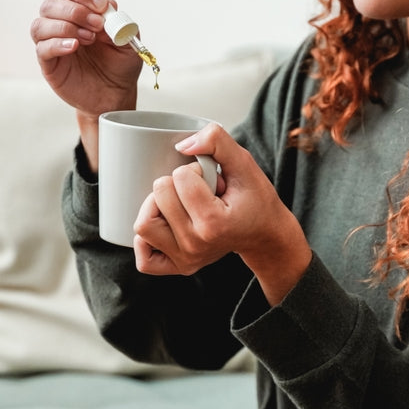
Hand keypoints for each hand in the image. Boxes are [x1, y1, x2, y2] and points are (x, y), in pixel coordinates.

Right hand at [30, 0, 142, 168]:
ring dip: (65, 26)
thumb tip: (109, 4)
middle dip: (75, 10)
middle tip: (97, 25)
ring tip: (89, 39)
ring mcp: (52, 44)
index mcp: (80, 13)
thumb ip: (120, 22)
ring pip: (40, 24)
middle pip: (51, 4)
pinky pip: (42, 48)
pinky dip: (56, 43)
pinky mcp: (49, 64)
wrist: (115, 95)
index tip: (102, 6)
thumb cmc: (119, 66)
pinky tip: (74, 46)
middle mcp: (62, 24)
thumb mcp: (128, 41)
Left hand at [132, 123, 312, 304]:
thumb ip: (216, 141)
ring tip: (180, 206)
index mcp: (214, 223)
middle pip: (158, 196)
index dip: (195, 170)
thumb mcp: (243, 162)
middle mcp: (197, 245)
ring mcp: (186, 259)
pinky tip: (165, 225)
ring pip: (143, 225)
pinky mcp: (178, 267)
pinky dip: (146, 239)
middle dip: (176, 184)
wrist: (264, 234)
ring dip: (156, 206)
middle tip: (199, 193)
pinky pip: (144, 258)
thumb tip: (182, 145)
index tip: (213, 181)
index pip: (180, 178)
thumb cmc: (254, 198)